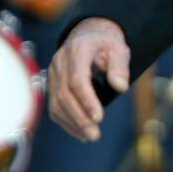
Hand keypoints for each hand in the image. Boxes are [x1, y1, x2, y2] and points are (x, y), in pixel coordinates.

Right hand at [48, 17, 130, 141]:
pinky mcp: (52, 84)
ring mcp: (53, 74)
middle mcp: (60, 62)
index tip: (99, 118)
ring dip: (72, 123)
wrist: (87, 35)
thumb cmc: (105, 44)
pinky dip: (66, 121)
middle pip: (64, 94)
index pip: (77, 79)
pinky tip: (80, 133)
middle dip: (79, 117)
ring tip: (90, 136)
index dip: (86, 100)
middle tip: (95, 135)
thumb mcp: (118, 48)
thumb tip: (120, 87)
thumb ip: (120, 66)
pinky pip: (54, 106)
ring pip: (56, 103)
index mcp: (77, 50)